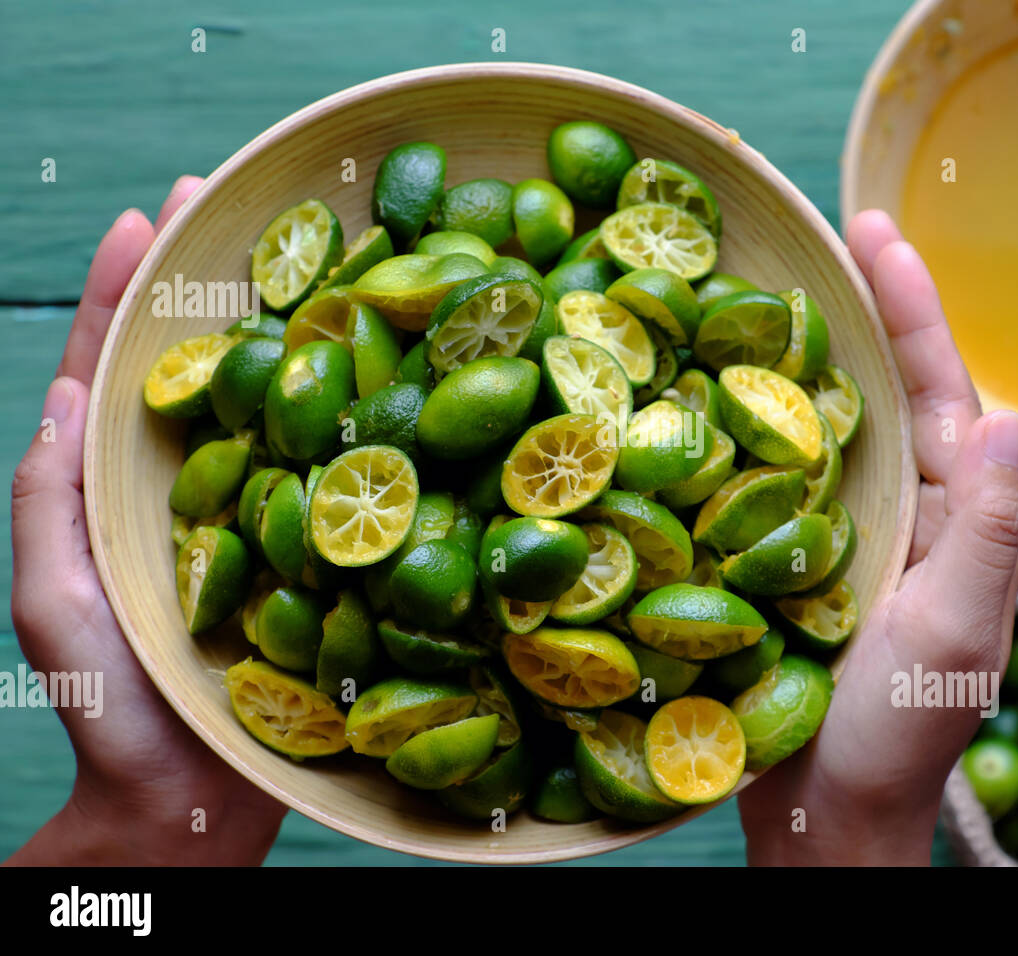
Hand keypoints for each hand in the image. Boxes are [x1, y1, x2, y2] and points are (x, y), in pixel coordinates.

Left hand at [6, 178, 287, 865]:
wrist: (193, 799)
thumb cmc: (113, 708)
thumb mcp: (52, 600)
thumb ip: (49, 501)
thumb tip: (66, 394)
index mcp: (118, 488)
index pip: (117, 369)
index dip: (126, 291)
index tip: (148, 215)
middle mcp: (190, 486)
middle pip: (194, 364)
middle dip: (204, 279)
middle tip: (228, 200)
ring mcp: (255, 514)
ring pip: (266, 406)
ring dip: (281, 327)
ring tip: (305, 252)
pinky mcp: (309, 549)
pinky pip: (327, 469)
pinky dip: (346, 410)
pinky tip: (374, 364)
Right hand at [739, 210, 1017, 864]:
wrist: (821, 810)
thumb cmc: (904, 730)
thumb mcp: (960, 626)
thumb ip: (991, 528)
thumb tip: (1011, 415)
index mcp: (953, 516)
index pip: (941, 391)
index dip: (914, 309)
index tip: (878, 230)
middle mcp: (899, 510)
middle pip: (881, 389)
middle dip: (860, 309)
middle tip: (821, 230)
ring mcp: (836, 533)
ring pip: (819, 424)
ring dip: (795, 353)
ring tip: (756, 282)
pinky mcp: (779, 559)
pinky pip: (762, 476)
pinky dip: (742, 425)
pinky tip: (702, 384)